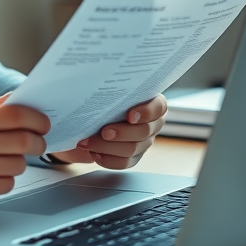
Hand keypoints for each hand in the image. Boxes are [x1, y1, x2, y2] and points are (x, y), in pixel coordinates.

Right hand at [0, 93, 49, 207]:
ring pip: (18, 165)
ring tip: (2, 158)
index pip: (16, 115)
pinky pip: (5, 185)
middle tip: (37, 142)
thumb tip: (19, 100)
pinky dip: (3, 179)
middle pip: (23, 141)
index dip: (37, 119)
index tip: (43, 123)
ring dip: (17, 161)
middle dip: (37, 142)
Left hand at [50, 94, 167, 168]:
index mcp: (151, 103)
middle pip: (144, 131)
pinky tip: (94, 153)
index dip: (146, 112)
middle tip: (103, 131)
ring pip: (132, 149)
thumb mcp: (104, 90)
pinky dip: (108, 160)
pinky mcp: (133, 157)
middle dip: (122, 132)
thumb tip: (91, 82)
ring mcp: (144, 142)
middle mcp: (151, 123)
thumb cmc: (100, 99)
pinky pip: (124, 163)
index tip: (130, 115)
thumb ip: (106, 87)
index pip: (158, 107)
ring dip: (108, 147)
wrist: (88, 119)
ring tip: (87, 142)